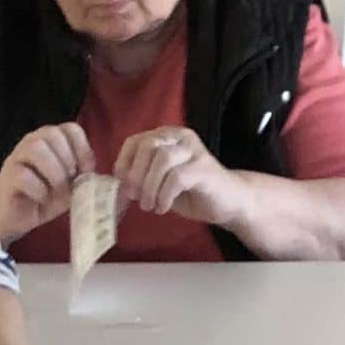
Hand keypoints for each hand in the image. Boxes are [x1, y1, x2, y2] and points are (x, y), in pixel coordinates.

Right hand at [0, 121, 93, 245]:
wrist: (16, 217)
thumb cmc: (45, 197)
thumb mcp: (70, 186)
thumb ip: (82, 176)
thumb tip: (95, 174)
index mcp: (52, 141)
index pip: (71, 128)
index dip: (82, 148)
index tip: (87, 171)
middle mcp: (33, 142)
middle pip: (52, 134)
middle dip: (67, 159)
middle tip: (70, 181)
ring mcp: (17, 157)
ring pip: (36, 148)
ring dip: (53, 171)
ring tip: (57, 190)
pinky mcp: (7, 176)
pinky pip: (23, 174)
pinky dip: (38, 188)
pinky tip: (42, 198)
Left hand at [111, 125, 241, 232]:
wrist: (228, 203)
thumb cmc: (192, 193)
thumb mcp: (160, 182)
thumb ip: (141, 177)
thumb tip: (116, 185)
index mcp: (167, 137)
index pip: (136, 140)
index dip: (124, 162)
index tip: (122, 185)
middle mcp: (180, 138)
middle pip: (147, 145)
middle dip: (135, 174)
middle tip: (134, 197)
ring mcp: (194, 150)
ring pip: (162, 159)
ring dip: (149, 186)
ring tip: (148, 205)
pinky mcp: (204, 167)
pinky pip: (176, 177)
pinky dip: (164, 195)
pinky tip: (163, 208)